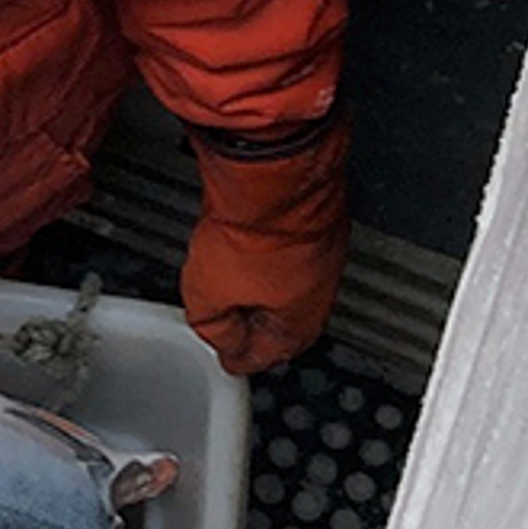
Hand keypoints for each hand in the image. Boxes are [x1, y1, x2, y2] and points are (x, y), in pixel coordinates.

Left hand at [181, 117, 348, 374]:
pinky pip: (284, 247)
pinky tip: (243, 239)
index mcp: (299, 325)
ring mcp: (321, 252)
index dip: (234, 356)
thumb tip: (219, 336)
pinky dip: (263, 249)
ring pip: (281, 282)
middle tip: (224, 318)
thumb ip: (212, 326)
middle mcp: (320, 292)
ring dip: (255, 280)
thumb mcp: (206, 295)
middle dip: (249, 321)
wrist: (276, 170)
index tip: (224, 356)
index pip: (262, 358)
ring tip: (226, 269)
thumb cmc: (255, 228)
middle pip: (277, 321)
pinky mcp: (314, 218)